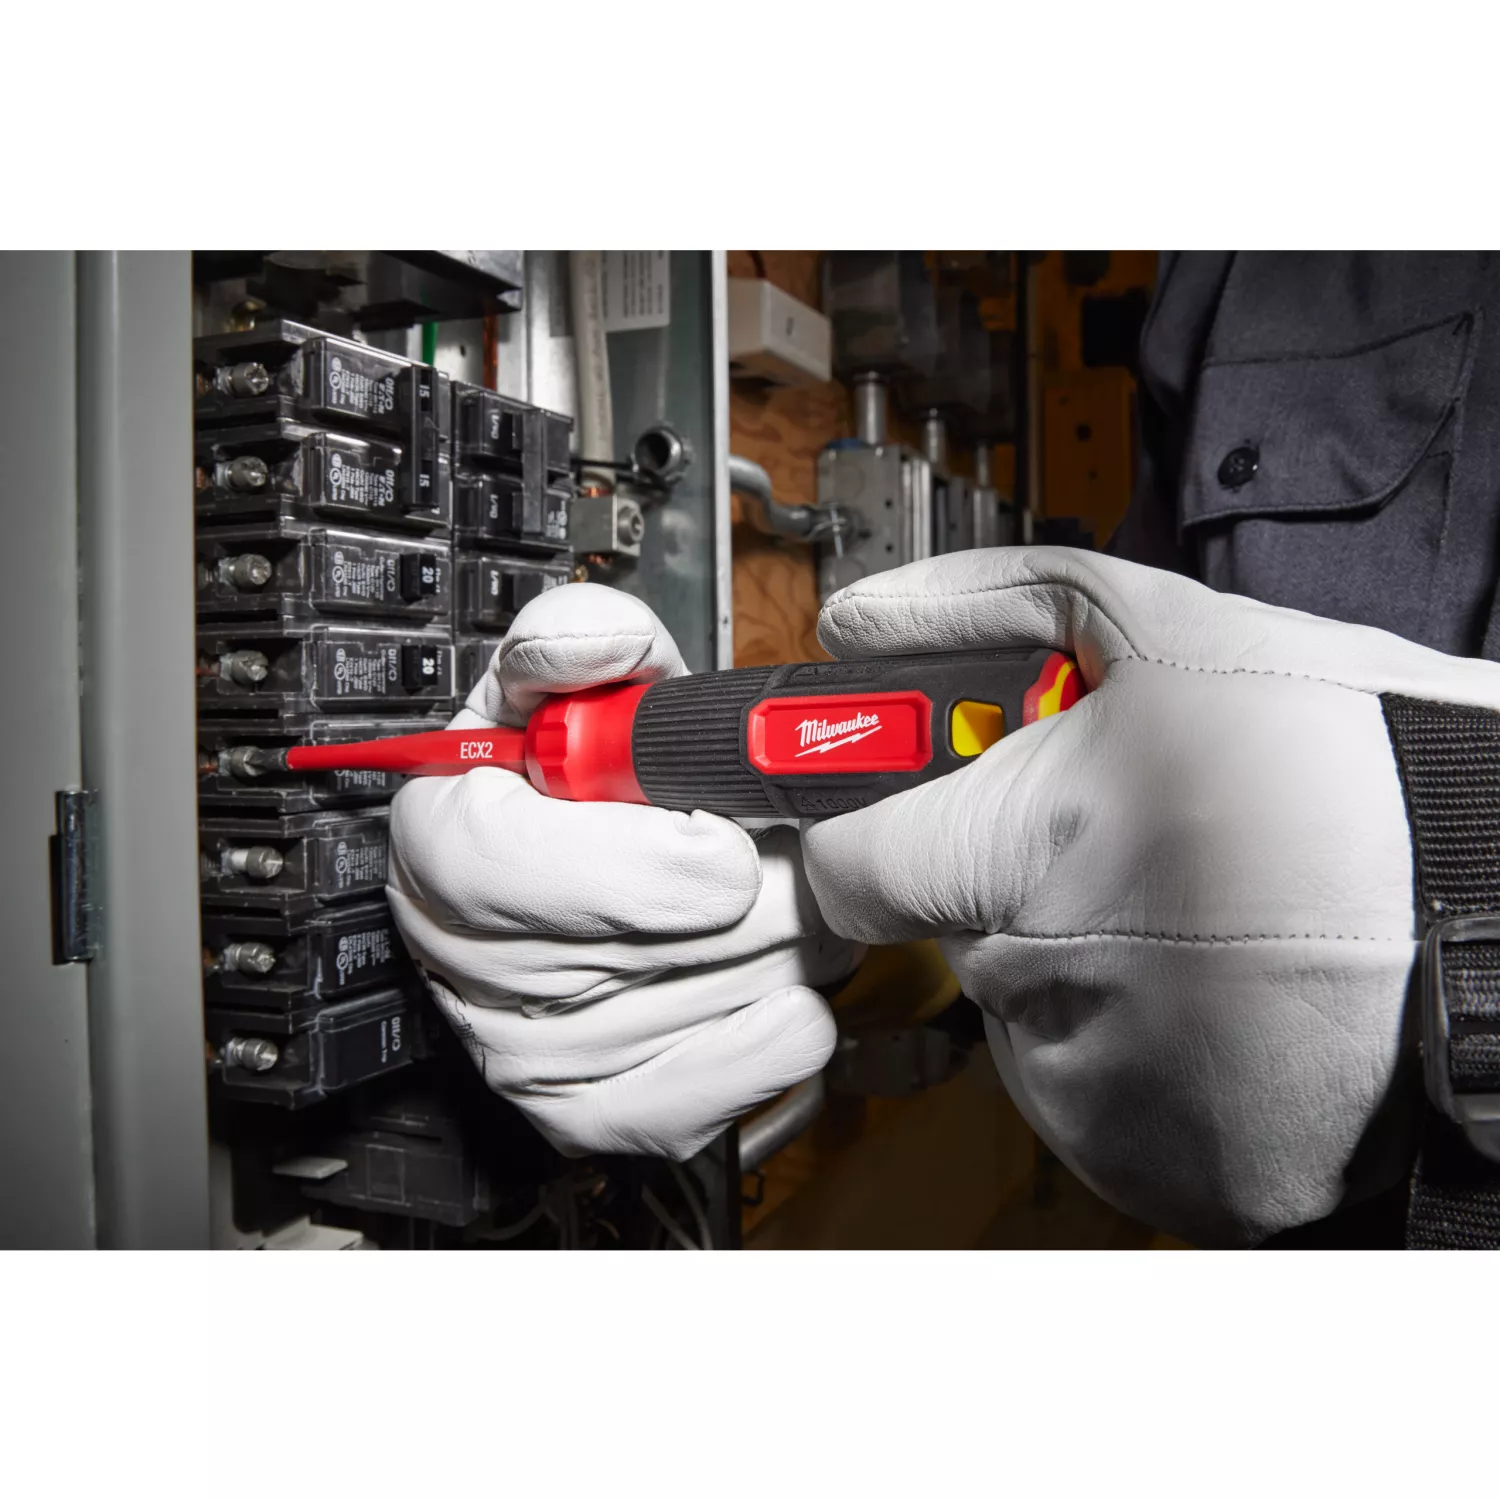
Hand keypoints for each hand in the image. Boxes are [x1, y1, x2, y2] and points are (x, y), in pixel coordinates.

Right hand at [387, 583, 857, 1160]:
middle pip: (651, 945)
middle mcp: (471, 963)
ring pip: (718, 999)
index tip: (719, 835)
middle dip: (755, 882)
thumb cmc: (570, 776)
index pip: (522, 876)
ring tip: (769, 892)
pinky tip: (774, 973)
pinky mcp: (597, 1114)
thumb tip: (597, 647)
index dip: (642, 861)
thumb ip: (577, 637)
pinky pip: (734, 1079)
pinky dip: (785, 1022)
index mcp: (444, 841)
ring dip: (783, 938)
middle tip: (778, 841)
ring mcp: (529, 1053)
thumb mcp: (565, 678)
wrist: (575, 867)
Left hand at [800, 547, 1499, 1244]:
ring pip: (1027, 1018)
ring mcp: (1093, 1093)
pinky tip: (1218, 993)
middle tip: (1133, 847)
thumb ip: (981, 607)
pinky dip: (1135, 1050)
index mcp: (1008, 853)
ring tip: (1200, 917)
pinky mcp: (1155, 1170)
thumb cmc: (1340, 755)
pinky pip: (1092, 1096)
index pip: (845, 868)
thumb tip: (861, 620)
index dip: (880, 828)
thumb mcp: (1160, 626)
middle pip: (953, 935)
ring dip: (1080, 970)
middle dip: (1016, 886)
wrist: (1499, 888)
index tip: (930, 810)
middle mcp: (1032, 989)